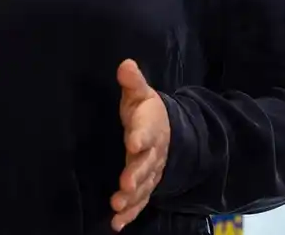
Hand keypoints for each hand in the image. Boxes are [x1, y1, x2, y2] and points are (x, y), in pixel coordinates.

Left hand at [111, 59, 170, 230]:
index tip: (132, 141)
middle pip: (146, 165)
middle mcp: (153, 153)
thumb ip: (132, 82)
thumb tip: (125, 64)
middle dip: (136, 175)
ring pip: (144, 187)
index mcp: (150, 128)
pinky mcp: (145, 185)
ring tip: (117, 207)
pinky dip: (129, 213)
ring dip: (131, 198)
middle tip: (125, 184)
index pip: (146, 132)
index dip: (140, 136)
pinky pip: (140, 201)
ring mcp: (150, 172)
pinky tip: (116, 224)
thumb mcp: (140, 94)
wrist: (168, 131)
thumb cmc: (146, 112)